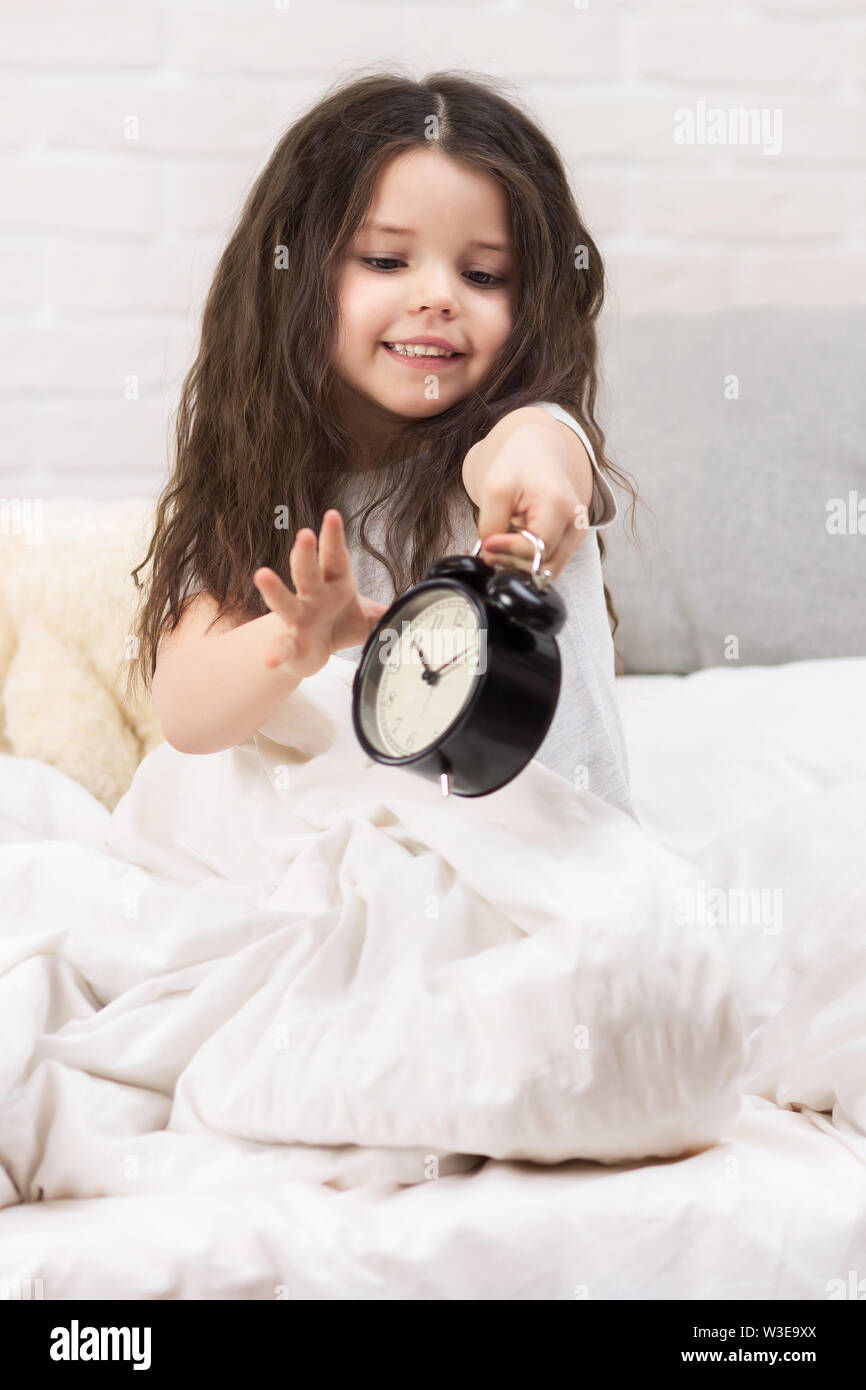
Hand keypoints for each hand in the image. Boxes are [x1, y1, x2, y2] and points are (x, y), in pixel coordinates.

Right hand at [253, 509, 387, 675]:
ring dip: (275, 589)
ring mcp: (299, 618)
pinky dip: (276, 652)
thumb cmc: (339, 622)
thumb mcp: (369, 616)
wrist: (314, 651)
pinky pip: (283, 647)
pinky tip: (270, 658)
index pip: (334, 556)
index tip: (332, 515)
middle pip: (308, 571)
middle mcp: (313, 596)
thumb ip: (391, 610)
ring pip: (286, 602)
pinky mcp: (292, 644)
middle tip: (304, 534)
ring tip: (262, 575)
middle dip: (306, 553)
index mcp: (335, 583)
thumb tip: (421, 607)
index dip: (333, 536)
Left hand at [465, 418, 591, 578]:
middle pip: (543, 565)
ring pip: (545, 569)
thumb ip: (490, 525)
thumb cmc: (517, 465)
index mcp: (560, 505)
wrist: (537, 452)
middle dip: (511, 560)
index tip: (486, 543)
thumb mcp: (494, 488)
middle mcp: (576, 523)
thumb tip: (490, 555)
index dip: (507, 551)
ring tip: (503, 538)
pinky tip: (514, 539)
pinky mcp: (571, 540)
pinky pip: (547, 563)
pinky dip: (526, 558)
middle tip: (489, 543)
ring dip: (518, 561)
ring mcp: (577, 534)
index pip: (537, 548)